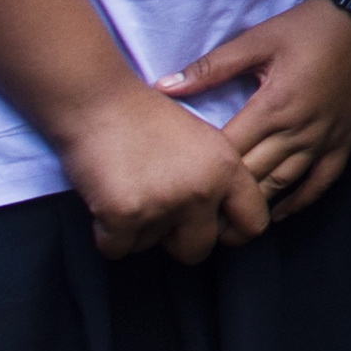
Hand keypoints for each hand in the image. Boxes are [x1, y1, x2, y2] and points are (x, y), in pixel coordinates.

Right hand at [52, 86, 271, 263]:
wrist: (98, 101)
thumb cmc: (145, 119)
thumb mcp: (204, 141)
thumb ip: (217, 180)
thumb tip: (218, 223)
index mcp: (227, 169)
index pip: (253, 224)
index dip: (231, 234)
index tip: (212, 230)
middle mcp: (202, 190)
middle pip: (198, 250)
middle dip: (174, 241)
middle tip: (155, 210)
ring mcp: (163, 204)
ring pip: (149, 247)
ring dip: (134, 230)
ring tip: (127, 187)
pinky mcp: (124, 215)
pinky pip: (115, 249)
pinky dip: (105, 234)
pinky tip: (104, 199)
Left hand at [159, 0, 350, 217]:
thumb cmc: (311, 28)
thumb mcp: (258, 39)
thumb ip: (211, 67)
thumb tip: (163, 87)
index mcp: (273, 105)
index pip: (229, 149)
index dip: (202, 168)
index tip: (177, 180)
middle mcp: (298, 129)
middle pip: (252, 174)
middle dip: (222, 195)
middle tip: (192, 213)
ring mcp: (323, 139)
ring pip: (283, 184)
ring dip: (255, 205)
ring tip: (226, 224)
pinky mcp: (344, 142)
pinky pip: (321, 183)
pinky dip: (299, 202)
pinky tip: (277, 214)